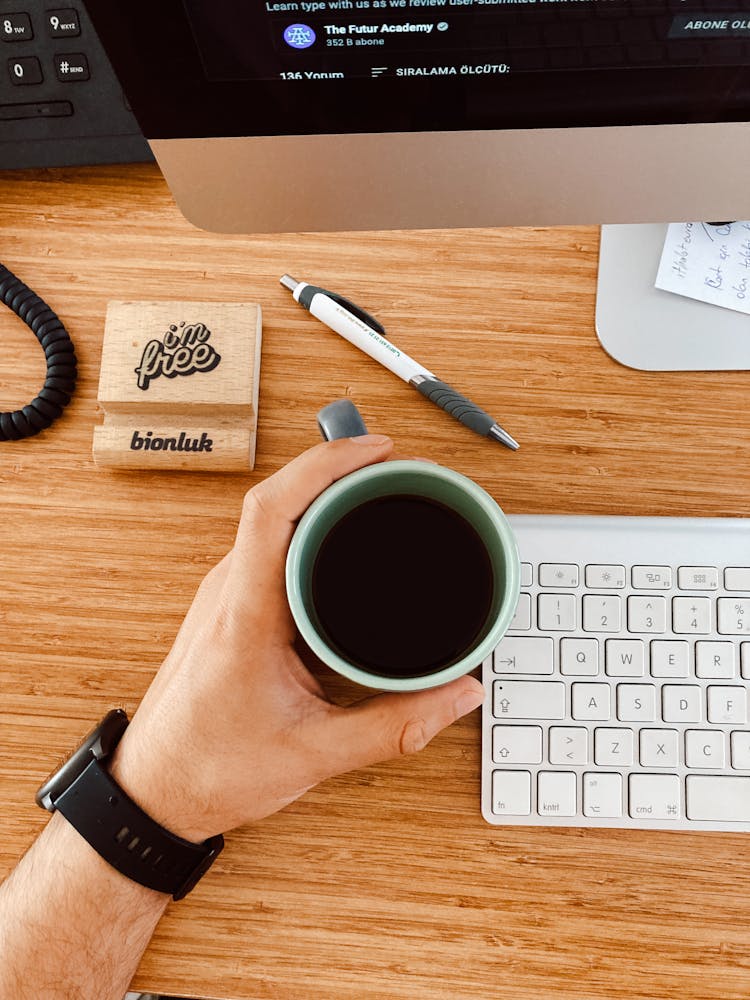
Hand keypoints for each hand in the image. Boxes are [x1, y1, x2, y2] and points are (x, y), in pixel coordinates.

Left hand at [110, 434, 484, 841]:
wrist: (154, 788)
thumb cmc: (211, 768)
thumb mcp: (315, 754)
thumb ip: (396, 727)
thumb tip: (457, 695)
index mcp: (245, 616)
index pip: (272, 511)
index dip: (323, 465)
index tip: (375, 451)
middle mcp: (229, 592)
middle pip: (280, 501)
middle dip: (339, 470)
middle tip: (395, 468)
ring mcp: (226, 595)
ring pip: (274, 522)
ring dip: (323, 497)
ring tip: (375, 491)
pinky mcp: (231, 606)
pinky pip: (271, 547)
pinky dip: (310, 529)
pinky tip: (341, 540)